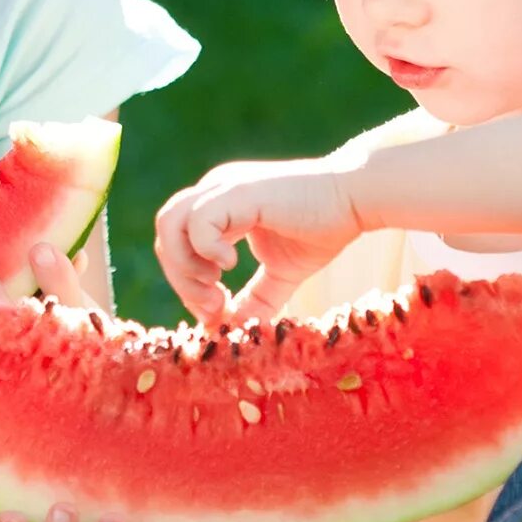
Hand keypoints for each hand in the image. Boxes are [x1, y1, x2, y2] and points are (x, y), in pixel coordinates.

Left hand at [153, 161, 362, 328]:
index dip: (185, 280)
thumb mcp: (281, 274)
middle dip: (181, 278)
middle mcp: (213, 190)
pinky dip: (206, 249)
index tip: (213, 310)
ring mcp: (223, 187)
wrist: (357, 198)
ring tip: (216, 286)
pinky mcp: (240, 192)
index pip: (175, 241)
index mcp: (218, 206)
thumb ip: (256, 299)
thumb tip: (234, 333)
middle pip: (165, 235)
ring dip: (185, 265)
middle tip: (212, 305)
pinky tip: (231, 263)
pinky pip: (199, 221)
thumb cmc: (323, 228)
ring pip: (169, 224)